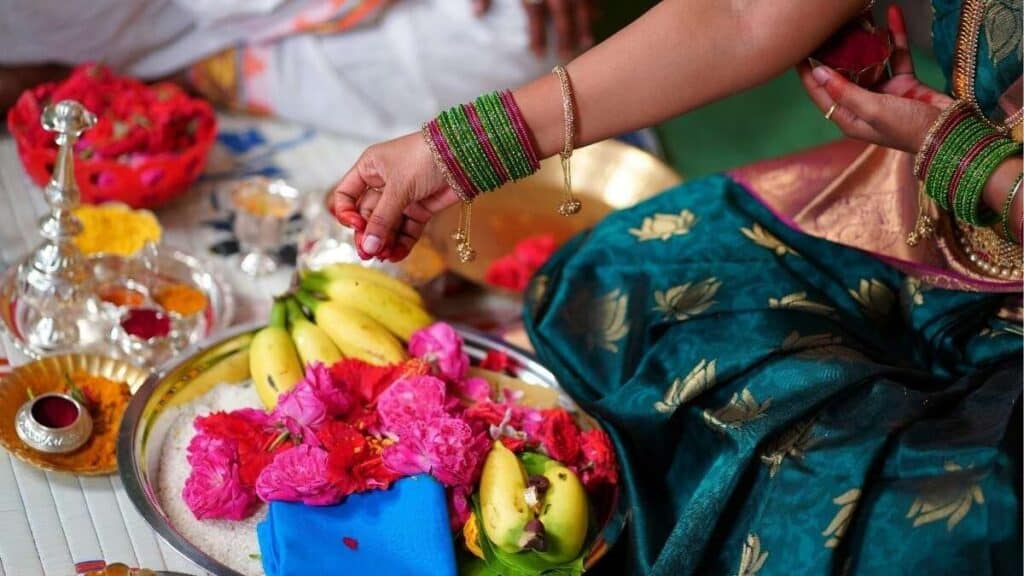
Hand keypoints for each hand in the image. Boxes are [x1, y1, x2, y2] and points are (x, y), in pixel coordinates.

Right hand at [330, 133, 460, 261]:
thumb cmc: (425, 158)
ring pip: (387, 226)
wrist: (463, 156)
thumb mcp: (399, 187)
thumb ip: (382, 219)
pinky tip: (396, 255)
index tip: (356, 226)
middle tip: (368, 254)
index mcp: (369, 169)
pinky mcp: (420, 209)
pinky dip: (401, 244)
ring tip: (384, 257)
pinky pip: (406, 231)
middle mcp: (383, 184)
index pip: (346, 196)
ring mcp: (402, 198)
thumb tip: (368, 247)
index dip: (346, 213)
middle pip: (367, 215)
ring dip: (384, 242)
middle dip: (368, 235)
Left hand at [474, 0, 596, 57]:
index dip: (537, 35)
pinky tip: (597, 16)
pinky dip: (593, 5)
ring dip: (585, 23)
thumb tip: (477, 14)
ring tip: (586, 44)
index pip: (535, 13)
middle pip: (562, 11)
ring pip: (580, 2)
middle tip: (565, 56)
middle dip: (565, 35)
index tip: (538, 55)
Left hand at [797, 5, 954, 153]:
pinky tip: (892, 17)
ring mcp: (885, 93)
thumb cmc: (909, 129)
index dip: (809, 75)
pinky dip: (895, 38)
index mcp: (850, 119)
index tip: (799, 53)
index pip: (822, 95)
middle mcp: (864, 106)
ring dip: (867, 42)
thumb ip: (846, 91)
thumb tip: (818, 73)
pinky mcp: (905, 82)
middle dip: (837, 54)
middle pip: (844, 76)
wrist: (951, 132)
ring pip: (870, 62)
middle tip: (828, 32)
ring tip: (857, 20)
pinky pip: (896, 56)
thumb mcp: (873, 110)